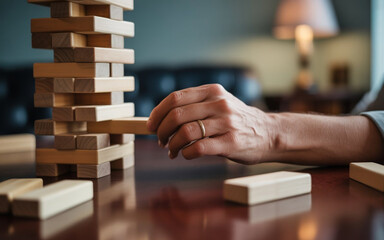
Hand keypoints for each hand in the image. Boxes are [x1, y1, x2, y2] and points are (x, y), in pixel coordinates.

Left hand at [147, 84, 277, 163]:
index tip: (150, 125)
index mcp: (212, 91)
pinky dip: (186, 153)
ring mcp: (226, 123)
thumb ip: (195, 105)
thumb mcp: (219, 103)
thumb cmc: (237, 120)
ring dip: (172, 145)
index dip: (157, 113)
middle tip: (160, 140)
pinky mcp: (231, 142)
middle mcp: (219, 104)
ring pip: (185, 132)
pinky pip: (198, 148)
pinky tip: (186, 155)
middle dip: (161, 131)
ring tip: (172, 150)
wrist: (269, 133)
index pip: (175, 98)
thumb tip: (161, 118)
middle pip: (176, 115)